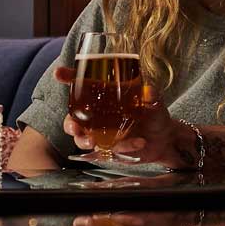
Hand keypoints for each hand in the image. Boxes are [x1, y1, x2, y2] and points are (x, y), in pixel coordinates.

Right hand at [54, 65, 195, 166]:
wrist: (165, 139)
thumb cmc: (155, 114)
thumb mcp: (156, 102)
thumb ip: (152, 96)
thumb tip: (148, 91)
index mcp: (105, 97)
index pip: (82, 85)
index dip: (69, 77)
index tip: (59, 73)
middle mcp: (98, 115)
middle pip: (73, 118)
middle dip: (70, 124)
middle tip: (75, 128)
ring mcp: (101, 134)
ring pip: (82, 139)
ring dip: (84, 141)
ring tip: (93, 142)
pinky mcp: (109, 150)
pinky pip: (106, 152)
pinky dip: (122, 148)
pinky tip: (138, 143)